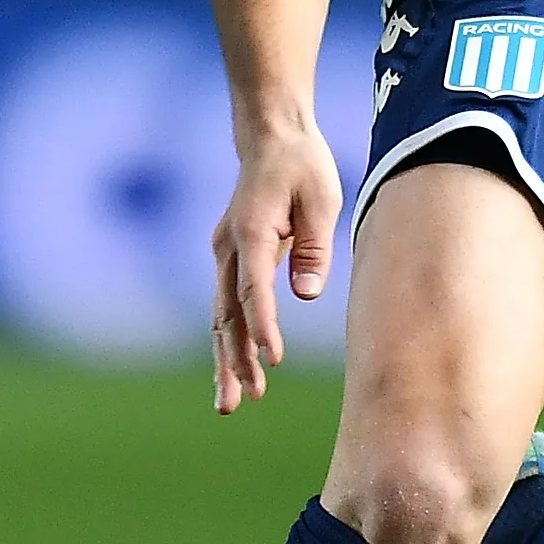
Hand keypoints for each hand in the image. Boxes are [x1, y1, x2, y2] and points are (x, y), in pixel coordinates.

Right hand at [210, 120, 342, 413]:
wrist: (272, 140)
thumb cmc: (303, 167)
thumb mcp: (322, 200)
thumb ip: (313, 247)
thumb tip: (306, 294)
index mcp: (252, 230)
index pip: (254, 287)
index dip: (263, 325)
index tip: (273, 359)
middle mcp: (229, 246)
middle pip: (227, 311)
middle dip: (234, 358)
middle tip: (243, 399)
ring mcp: (224, 253)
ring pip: (221, 316)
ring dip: (226, 359)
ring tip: (231, 403)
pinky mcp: (231, 259)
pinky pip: (228, 307)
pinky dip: (232, 340)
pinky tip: (238, 371)